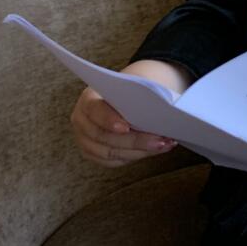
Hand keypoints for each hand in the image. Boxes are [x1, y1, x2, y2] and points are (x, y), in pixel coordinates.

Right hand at [69, 59, 191, 167]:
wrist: (123, 97)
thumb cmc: (130, 91)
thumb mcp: (133, 87)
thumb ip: (139, 96)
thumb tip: (163, 108)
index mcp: (88, 99)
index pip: (95, 110)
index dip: (109, 120)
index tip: (126, 127)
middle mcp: (82, 121)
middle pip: (104, 136)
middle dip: (135, 140)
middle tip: (160, 140)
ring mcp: (85, 141)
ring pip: (110, 152)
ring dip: (140, 151)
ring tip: (164, 145)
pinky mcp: (94, 154)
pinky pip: (114, 160)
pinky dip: (137, 156)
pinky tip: (156, 150)